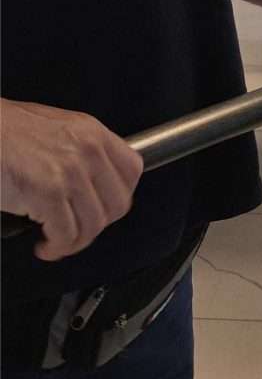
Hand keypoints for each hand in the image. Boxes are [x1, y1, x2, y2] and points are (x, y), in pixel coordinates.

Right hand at [0, 99, 142, 260]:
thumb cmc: (7, 132)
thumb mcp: (59, 130)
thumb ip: (82, 152)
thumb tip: (94, 183)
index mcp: (93, 133)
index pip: (133, 170)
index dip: (119, 196)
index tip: (105, 207)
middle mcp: (88, 151)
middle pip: (118, 203)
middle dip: (98, 225)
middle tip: (80, 229)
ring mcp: (71, 172)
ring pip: (93, 224)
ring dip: (75, 242)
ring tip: (57, 241)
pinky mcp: (48, 193)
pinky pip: (66, 235)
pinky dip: (56, 248)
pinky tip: (45, 244)